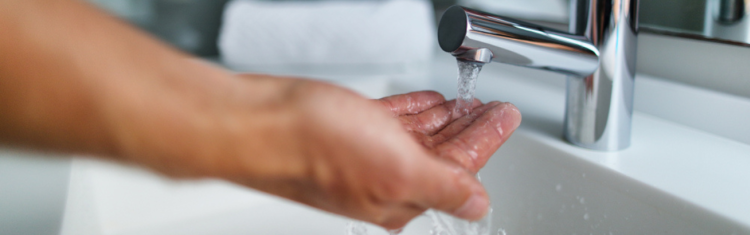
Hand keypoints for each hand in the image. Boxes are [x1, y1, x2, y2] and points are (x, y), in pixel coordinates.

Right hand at [113, 73, 520, 229]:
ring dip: (446, 119)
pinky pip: (391, 120)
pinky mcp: (345, 130)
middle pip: (442, 154)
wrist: (256, 122)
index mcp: (399, 197)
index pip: (459, 170)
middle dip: (472, 129)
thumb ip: (444, 186)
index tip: (506, 117)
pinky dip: (413, 111)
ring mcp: (363, 154)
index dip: (487, 141)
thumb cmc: (314, 147)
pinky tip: (427, 103)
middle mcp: (382, 180)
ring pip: (418, 136)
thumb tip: (478, 206)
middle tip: (495, 108)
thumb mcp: (397, 168)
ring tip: (468, 102)